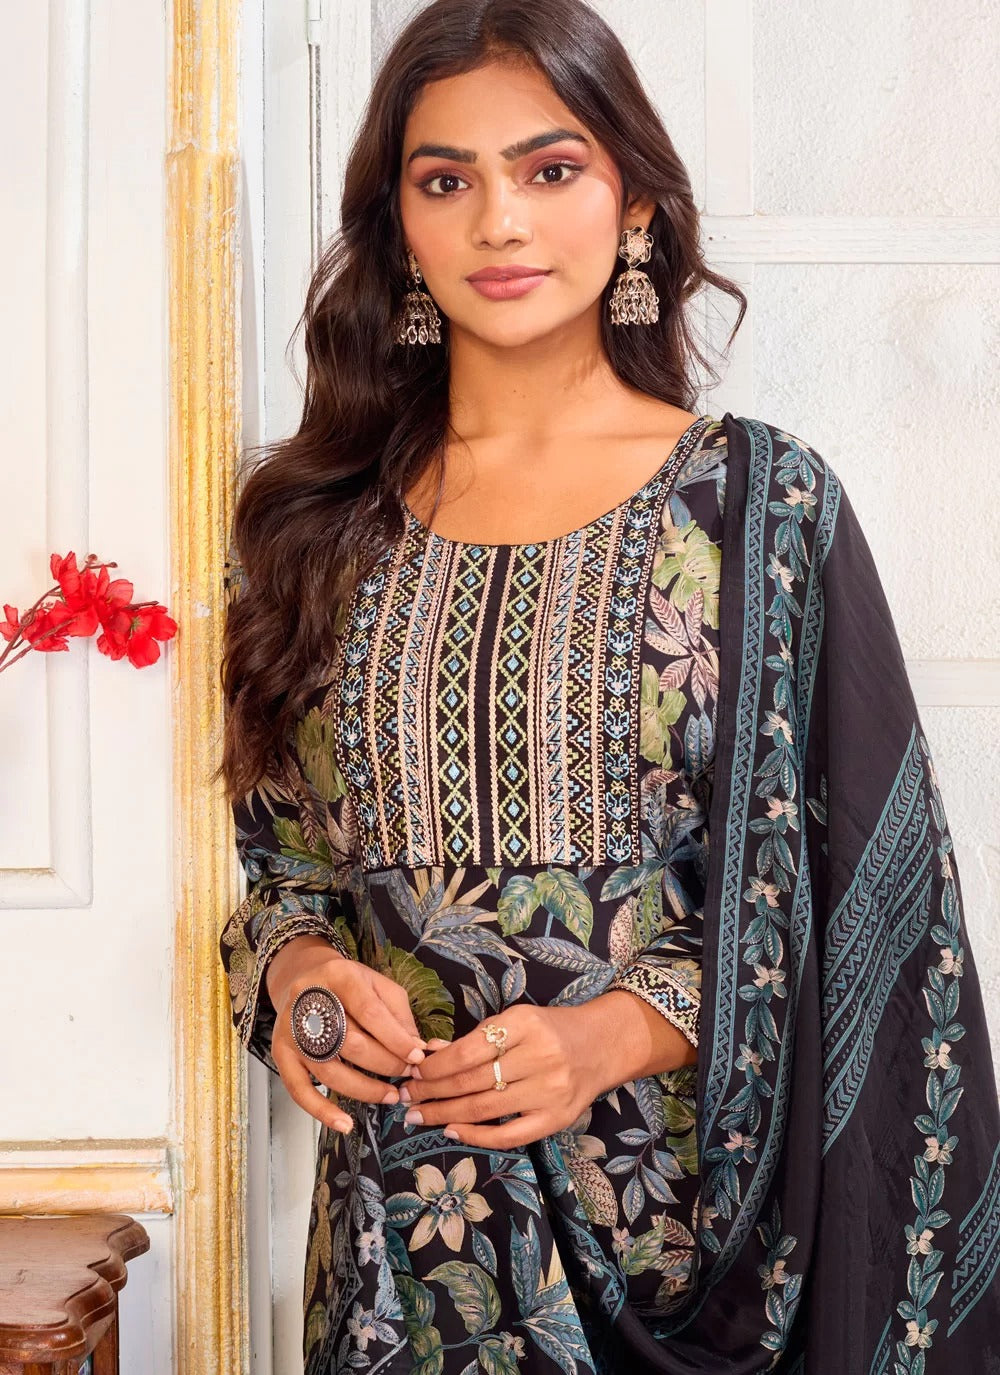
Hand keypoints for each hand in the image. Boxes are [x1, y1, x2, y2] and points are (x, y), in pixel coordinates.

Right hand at [266, 935, 426, 1133]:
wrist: (304, 976)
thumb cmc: (347, 983)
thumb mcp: (377, 984)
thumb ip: (398, 1014)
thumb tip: (415, 1048)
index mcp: (338, 975)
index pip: (370, 1012)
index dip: (395, 1039)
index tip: (417, 1057)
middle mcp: (308, 1002)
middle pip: (350, 1043)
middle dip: (385, 1064)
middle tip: (407, 1075)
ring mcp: (291, 1030)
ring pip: (329, 1070)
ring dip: (364, 1090)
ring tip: (390, 1095)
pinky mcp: (281, 1053)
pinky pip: (299, 1090)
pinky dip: (322, 1111)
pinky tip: (345, 1124)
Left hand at [399, 1002, 608, 1148]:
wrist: (602, 1045)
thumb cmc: (551, 1030)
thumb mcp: (516, 1020)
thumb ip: (477, 1039)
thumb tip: (429, 1055)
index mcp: (525, 1025)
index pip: (469, 1051)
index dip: (436, 1065)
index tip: (413, 1071)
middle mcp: (539, 1057)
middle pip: (472, 1081)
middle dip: (432, 1091)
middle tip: (405, 1096)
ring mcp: (550, 1091)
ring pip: (484, 1108)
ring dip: (444, 1114)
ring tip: (417, 1115)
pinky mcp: (556, 1119)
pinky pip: (509, 1135)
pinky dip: (476, 1136)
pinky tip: (452, 1131)